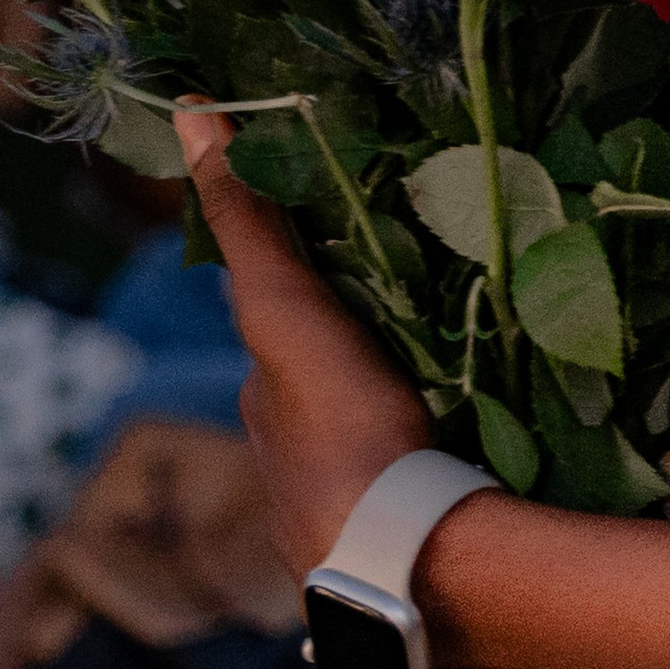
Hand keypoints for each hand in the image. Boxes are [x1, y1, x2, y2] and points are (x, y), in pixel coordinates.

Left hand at [180, 108, 432, 576]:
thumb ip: (245, 220)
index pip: (279, 322)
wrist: (405, 557)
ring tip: (467, 353)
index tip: (359, 241)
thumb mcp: (284, 305)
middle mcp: (294, 459)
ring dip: (406, 394)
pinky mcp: (408, 536)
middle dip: (364, 340)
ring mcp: (351, 505)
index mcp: (267, 404)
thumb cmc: (338, 424)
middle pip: (327, 374)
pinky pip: (417, 471)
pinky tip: (480, 429)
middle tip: (428, 292)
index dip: (308, 279)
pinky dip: (439, 443)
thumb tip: (189, 111)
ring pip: (374, 425)